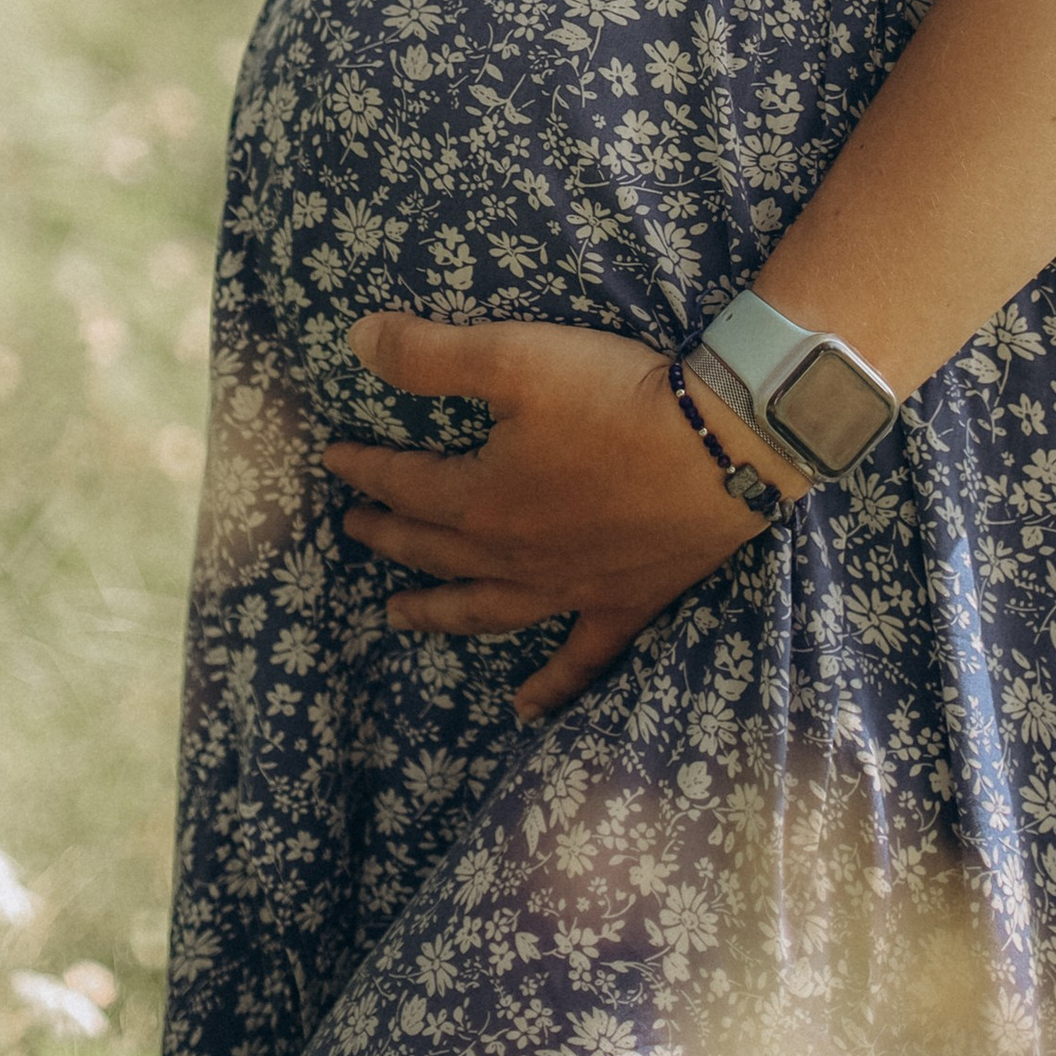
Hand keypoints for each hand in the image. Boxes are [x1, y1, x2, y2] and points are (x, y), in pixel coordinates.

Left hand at [321, 312, 803, 720]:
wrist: (721, 447)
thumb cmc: (614, 398)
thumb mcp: (514, 357)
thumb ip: (429, 356)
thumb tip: (355, 345)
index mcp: (480, 501)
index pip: (405, 485)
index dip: (365, 470)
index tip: (333, 460)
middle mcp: (513, 557)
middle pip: (435, 548)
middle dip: (389, 535)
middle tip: (354, 530)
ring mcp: (568, 589)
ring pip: (485, 610)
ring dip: (437, 612)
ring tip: (397, 616)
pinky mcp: (623, 604)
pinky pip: (579, 659)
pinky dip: (550, 688)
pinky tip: (525, 711)